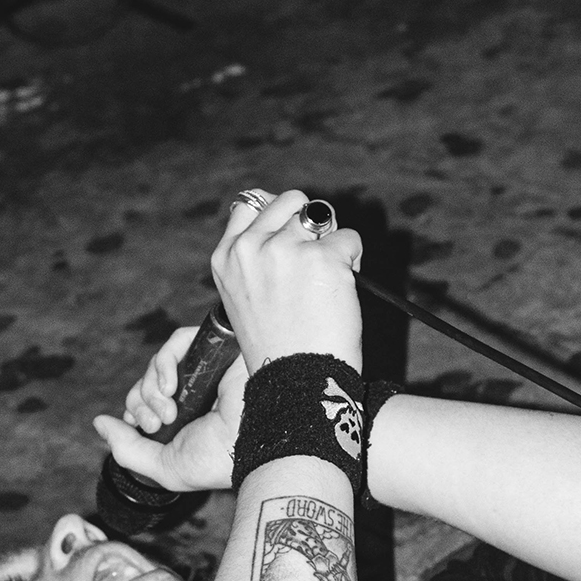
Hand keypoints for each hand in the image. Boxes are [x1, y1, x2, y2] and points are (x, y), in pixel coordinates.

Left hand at [94, 325, 247, 494]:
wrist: (255, 442)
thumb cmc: (218, 460)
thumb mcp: (165, 467)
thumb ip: (128, 449)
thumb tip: (100, 424)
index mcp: (189, 415)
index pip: (148, 399)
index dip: (136, 408)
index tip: (144, 426)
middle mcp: (198, 390)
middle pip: (148, 380)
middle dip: (141, 402)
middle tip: (156, 424)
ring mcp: (207, 368)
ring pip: (159, 362)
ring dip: (150, 388)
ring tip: (167, 411)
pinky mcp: (216, 347)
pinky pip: (176, 341)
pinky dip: (163, 363)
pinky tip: (170, 386)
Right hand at [210, 188, 362, 373]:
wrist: (296, 379)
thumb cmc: (277, 343)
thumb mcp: (244, 295)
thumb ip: (255, 256)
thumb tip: (288, 214)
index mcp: (226, 257)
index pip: (249, 204)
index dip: (277, 215)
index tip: (289, 234)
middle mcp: (251, 248)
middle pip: (290, 201)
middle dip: (308, 223)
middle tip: (313, 260)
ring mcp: (286, 250)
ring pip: (321, 217)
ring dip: (331, 243)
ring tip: (326, 281)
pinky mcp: (323, 258)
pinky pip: (349, 238)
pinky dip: (354, 260)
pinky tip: (341, 290)